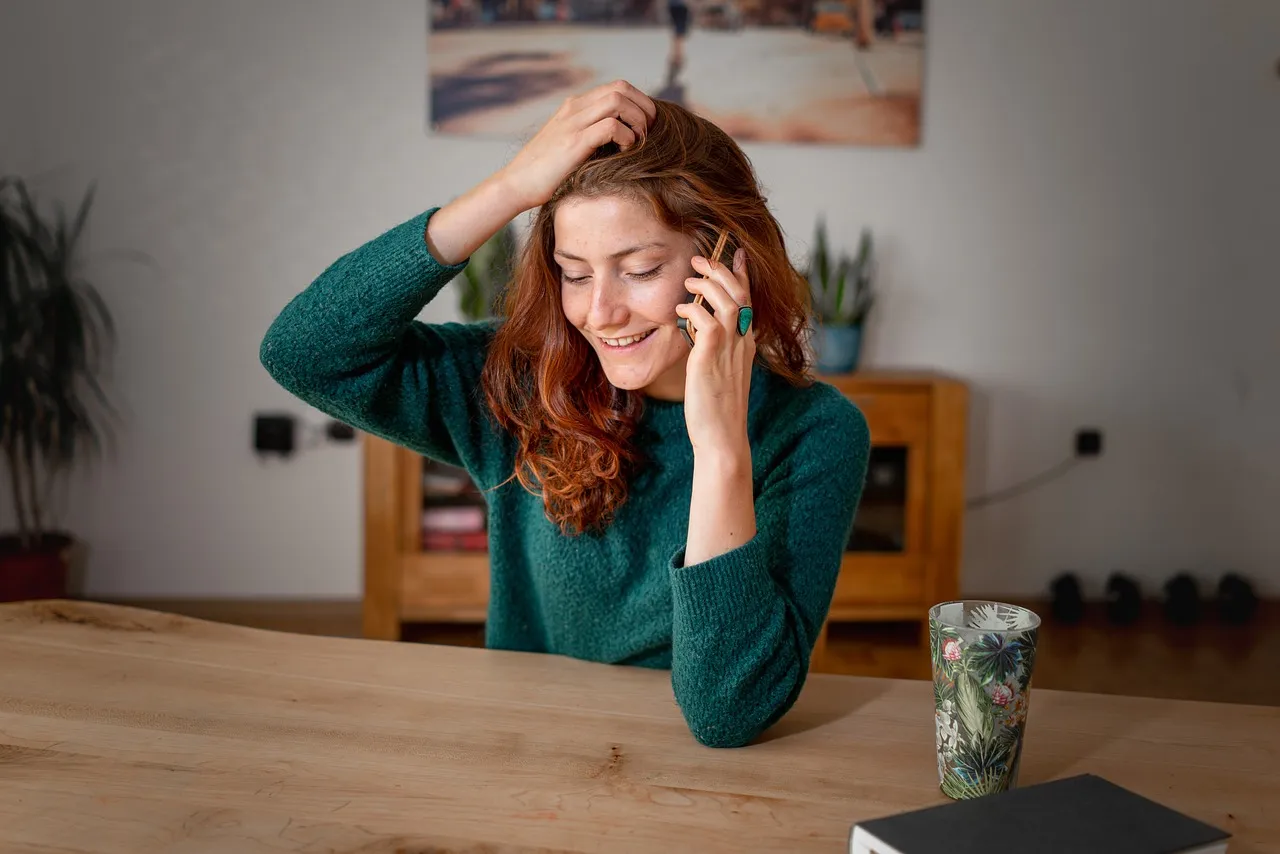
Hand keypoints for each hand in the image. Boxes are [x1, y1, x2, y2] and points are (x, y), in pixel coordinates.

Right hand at [498, 80, 656, 210]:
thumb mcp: (571, 145)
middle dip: (644, 107)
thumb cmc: (546, 172)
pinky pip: (610, 126)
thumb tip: (625, 139)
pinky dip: (626, 136)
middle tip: (650, 131)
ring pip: (618, 100)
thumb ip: (592, 135)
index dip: (640, 102)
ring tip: (639, 141)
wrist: (516, 184)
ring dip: (637, 119)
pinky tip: (625, 152)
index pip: (617, 87)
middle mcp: (574, 108)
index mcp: (575, 106)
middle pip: (621, 88)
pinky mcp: (573, 142)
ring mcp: (573, 123)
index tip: (647, 125)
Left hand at [675, 248, 755, 456]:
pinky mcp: (711, 358)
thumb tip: (702, 334)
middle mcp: (743, 343)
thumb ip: (716, 351)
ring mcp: (730, 350)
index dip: (741, 275)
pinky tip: (680, 310)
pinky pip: (705, 321)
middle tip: (701, 258)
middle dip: (720, 270)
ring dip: (706, 285)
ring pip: (726, 301)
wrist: (722, 438)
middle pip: (739, 294)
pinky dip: (692, 309)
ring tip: (688, 280)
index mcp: (747, 345)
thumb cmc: (717, 410)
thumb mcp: (720, 374)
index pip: (748, 301)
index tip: (734, 254)